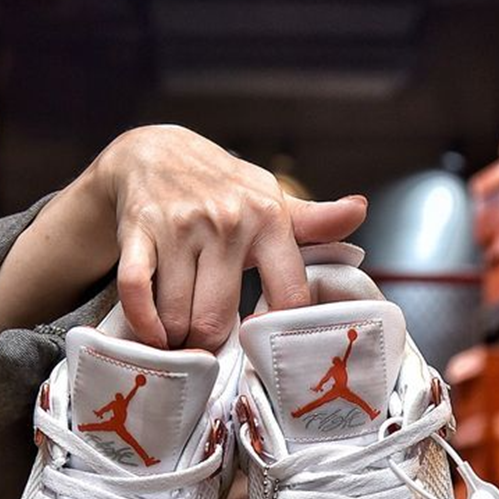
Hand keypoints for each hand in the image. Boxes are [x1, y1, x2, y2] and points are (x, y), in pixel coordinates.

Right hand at [0, 125, 367, 345]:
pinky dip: (143, 323)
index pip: (288, 296)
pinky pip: (137, 292)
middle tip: (207, 346)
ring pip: (176, 314)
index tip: (261, 347)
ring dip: (174, 338)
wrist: (153, 152)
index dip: (275, 334)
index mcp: (268, 220)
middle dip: (208, 345)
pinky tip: (152, 334)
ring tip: (179, 336)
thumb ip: (314, 221)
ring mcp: (179, 227)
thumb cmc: (222, 189)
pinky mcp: (138, 231)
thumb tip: (360, 209)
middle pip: (217, 320)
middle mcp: (226, 222)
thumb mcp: (270, 200)